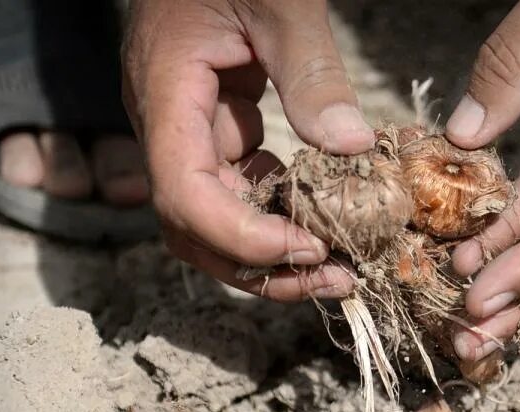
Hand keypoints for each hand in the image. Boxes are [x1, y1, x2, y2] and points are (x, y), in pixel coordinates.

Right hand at [122, 0, 371, 300]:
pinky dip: (276, 213)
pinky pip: (237, 188)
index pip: (183, 195)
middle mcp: (167, 123)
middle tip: (333, 276)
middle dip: (259, 266)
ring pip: (212, 219)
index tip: (309, 246)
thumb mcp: (282, 0)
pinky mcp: (214, 127)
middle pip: (192, 227)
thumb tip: (352, 148)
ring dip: (270, 253)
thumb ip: (311, 71)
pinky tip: (320, 214)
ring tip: (335, 263)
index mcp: (167, 92)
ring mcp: (188, 129)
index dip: (242, 237)